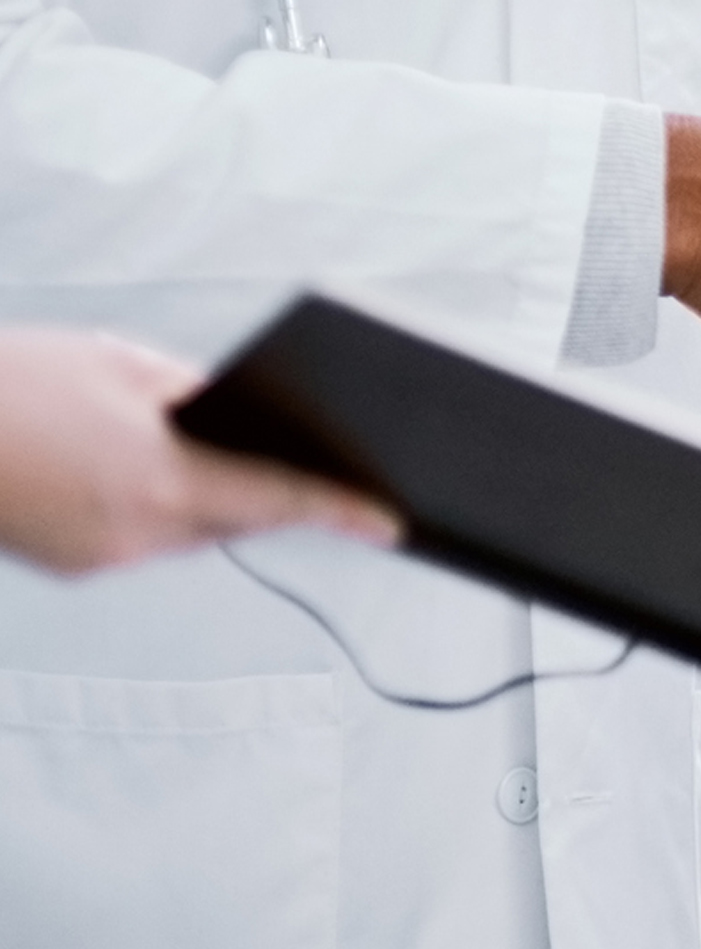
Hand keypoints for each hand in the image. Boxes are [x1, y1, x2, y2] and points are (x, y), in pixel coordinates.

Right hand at [0, 327, 397, 575]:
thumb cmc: (13, 382)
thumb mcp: (113, 363)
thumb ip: (192, 394)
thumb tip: (244, 414)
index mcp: (157, 477)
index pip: (276, 500)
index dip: (341, 510)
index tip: (392, 523)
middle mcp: (135, 531)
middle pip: (237, 521)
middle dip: (272, 496)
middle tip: (324, 473)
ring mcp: (101, 556)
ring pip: (191, 533)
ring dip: (213, 501)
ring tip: (230, 460)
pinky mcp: (75, 564)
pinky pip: (144, 538)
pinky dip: (162, 509)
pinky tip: (156, 475)